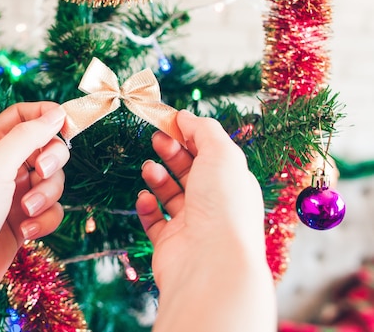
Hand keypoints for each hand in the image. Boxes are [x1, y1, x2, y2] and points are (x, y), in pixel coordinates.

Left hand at [0, 102, 69, 317]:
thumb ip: (28, 135)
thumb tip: (57, 113)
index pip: (25, 116)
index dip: (48, 116)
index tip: (67, 127)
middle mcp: (3, 167)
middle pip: (46, 148)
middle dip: (52, 162)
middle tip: (40, 173)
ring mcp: (13, 196)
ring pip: (53, 183)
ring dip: (46, 196)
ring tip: (26, 212)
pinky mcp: (22, 223)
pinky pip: (50, 212)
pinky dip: (44, 221)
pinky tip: (26, 233)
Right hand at [136, 110, 275, 331]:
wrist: (211, 262)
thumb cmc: (222, 205)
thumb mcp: (221, 153)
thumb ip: (203, 129)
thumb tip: (185, 116)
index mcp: (233, 183)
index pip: (211, 153)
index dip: (190, 135)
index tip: (168, 122)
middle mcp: (215, 204)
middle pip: (190, 170)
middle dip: (172, 152)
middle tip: (155, 139)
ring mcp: (192, 225)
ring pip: (170, 194)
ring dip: (157, 176)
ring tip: (149, 168)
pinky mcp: (170, 243)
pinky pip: (154, 220)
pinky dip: (147, 206)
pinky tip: (145, 197)